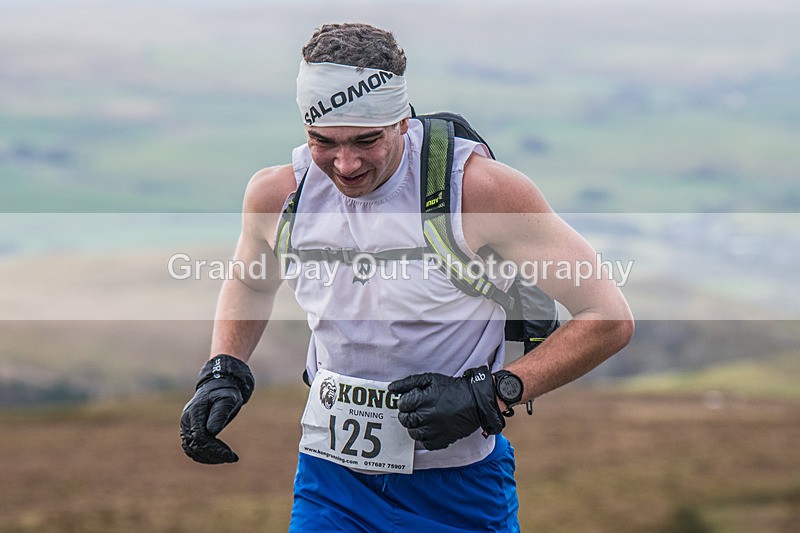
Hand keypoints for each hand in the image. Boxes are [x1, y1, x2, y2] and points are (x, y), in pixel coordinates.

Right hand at [180, 355, 254, 463]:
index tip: (230, 455)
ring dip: (208, 458)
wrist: (218, 386)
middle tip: (232, 458)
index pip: (200, 437)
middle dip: (213, 455)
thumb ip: (220, 414)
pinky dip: (203, 455)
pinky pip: (191, 448)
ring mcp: (185, 426)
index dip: (214, 449)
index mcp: (194, 412)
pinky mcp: (188, 430)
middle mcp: (186, 420)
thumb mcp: (228, 400)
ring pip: (191, 449)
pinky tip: (218, 456)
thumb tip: (212, 431)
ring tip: (227, 458)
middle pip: (195, 445)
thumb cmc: (225, 392)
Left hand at [388, 366, 503, 450]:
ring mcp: (434, 430)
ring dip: (414, 426)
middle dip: (407, 415)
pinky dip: (425, 436)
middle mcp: (427, 416)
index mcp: (423, 400)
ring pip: (413, 433)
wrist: (475, 402)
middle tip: (414, 411)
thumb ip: (408, 383)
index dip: (404, 403)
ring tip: (422, 419)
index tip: (410, 401)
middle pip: (405, 420)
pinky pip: (425, 443)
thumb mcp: (430, 379)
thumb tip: (391, 388)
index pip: (402, 405)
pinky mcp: (441, 440)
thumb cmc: (451, 389)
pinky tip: (430, 428)